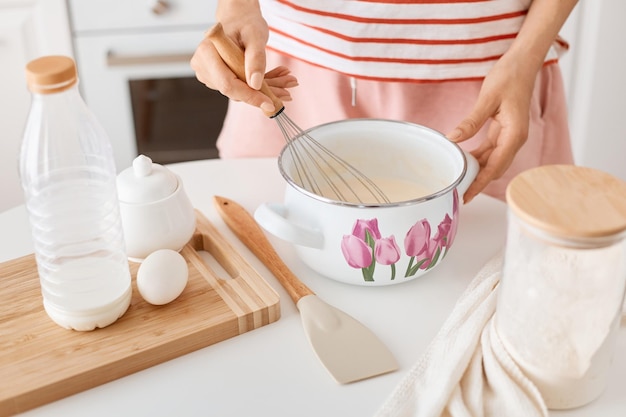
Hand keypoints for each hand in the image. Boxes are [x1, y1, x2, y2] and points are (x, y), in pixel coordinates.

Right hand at [190, 0, 297, 112]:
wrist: (240, 19)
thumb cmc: (245, 23)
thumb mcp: (255, 36)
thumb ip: (256, 58)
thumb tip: (255, 84)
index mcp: (207, 53)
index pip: (228, 84)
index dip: (249, 96)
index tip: (270, 103)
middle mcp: (203, 66)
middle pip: (233, 90)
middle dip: (261, 93)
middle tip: (288, 90)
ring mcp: (208, 74)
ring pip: (239, 91)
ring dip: (265, 89)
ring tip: (288, 80)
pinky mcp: (217, 79)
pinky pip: (240, 88)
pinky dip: (260, 86)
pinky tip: (277, 79)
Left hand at [446, 54, 535, 203]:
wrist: (522, 64)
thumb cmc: (508, 78)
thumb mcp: (487, 99)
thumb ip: (471, 121)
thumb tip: (453, 138)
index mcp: (514, 135)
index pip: (495, 166)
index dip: (480, 182)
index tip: (468, 195)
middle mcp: (515, 139)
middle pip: (495, 168)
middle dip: (478, 182)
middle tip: (459, 193)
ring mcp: (510, 136)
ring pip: (492, 161)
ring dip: (477, 171)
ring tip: (459, 181)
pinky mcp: (504, 131)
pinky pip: (491, 150)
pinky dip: (478, 158)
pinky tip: (464, 161)